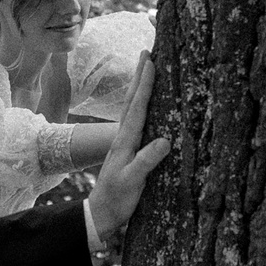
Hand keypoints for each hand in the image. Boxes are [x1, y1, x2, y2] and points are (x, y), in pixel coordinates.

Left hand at [82, 58, 172, 245]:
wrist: (101, 214)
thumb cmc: (117, 199)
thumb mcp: (132, 182)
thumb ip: (146, 161)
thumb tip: (165, 140)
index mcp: (125, 141)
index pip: (137, 107)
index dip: (144, 84)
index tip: (150, 61)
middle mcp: (123, 136)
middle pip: (132, 99)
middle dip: (139, 75)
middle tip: (146, 51)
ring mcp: (124, 142)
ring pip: (132, 107)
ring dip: (139, 86)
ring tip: (146, 68)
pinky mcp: (128, 149)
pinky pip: (136, 119)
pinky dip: (141, 104)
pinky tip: (147, 102)